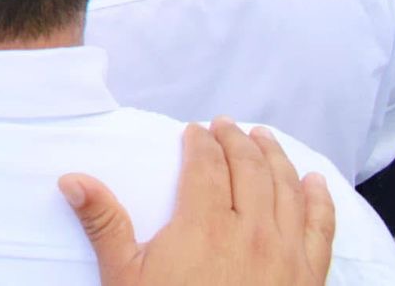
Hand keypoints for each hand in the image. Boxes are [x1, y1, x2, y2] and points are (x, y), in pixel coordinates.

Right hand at [58, 118, 334, 285]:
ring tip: (264, 138)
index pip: (206, 166)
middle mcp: (252, 231)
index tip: (194, 130)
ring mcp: (286, 253)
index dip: (200, 142)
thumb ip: (104, 224)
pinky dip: (319, 198)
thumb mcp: (126, 276)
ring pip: (287, 188)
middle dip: (236, 140)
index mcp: (205, 225)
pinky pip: (322, 226)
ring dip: (275, 156)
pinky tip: (315, 181)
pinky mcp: (309, 276)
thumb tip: (73, 180)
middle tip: (226, 125)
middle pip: (249, 168)